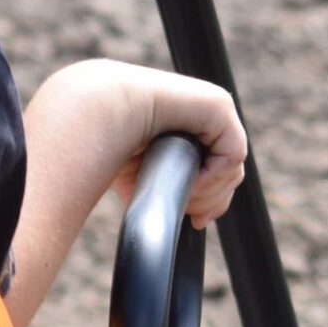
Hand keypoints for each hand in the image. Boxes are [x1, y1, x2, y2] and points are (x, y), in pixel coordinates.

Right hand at [53, 59, 249, 227]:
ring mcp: (209, 110)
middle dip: (213, 201)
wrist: (96, 112)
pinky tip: (191, 179)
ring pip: (231, 167)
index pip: (212, 169)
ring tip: (185, 196)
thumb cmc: (104, 139)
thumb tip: (181, 216)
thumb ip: (163, 188)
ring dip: (210, 191)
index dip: (208, 199)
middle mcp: (198, 118)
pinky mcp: (217, 106)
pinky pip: (231, 152)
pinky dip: (215, 173)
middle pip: (226, 172)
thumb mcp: (137, 175)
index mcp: (181, 131)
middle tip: (195, 217)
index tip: (195, 221)